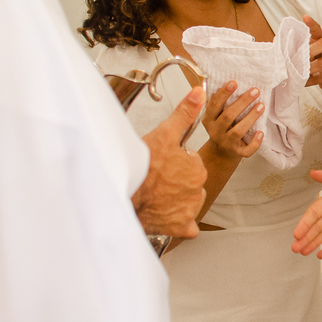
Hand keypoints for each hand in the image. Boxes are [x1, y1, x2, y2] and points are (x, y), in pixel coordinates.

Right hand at [134, 87, 207, 237]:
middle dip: (177, 181)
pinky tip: (166, 215)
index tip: (162, 164)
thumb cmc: (141, 167)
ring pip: (189, 203)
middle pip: (190, 184)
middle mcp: (198, 190)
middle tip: (157, 179)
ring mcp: (190, 211)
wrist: (122, 195)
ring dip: (177, 201)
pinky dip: (179, 223)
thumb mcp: (163, 134)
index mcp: (197, 168)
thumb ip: (184, 115)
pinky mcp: (182, 227)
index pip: (191, 164)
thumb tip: (199, 94)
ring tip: (157, 195)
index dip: (175, 163)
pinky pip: (187, 226)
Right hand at [202, 81, 263, 158]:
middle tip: (255, 91)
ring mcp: (226, 143)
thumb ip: (219, 103)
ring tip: (261, 106)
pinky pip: (247, 150)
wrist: (221, 153)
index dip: (223, 93)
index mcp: (208, 119)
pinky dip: (255, 142)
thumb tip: (232, 82)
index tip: (234, 82)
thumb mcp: (215, 116)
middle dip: (242, 102)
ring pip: (238, 131)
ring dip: (251, 117)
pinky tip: (261, 132)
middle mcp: (215, 131)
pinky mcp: (237, 153)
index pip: (214, 105)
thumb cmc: (221, 128)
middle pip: (228, 116)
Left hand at [304, 15, 321, 94]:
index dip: (312, 24)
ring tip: (298, 72)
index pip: (318, 30)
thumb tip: (283, 46)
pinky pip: (320, 78)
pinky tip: (302, 81)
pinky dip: (309, 80)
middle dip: (311, 50)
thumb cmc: (319, 63)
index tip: (304, 18)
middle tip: (299, 57)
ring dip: (308, 68)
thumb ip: (302, 48)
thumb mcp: (311, 53)